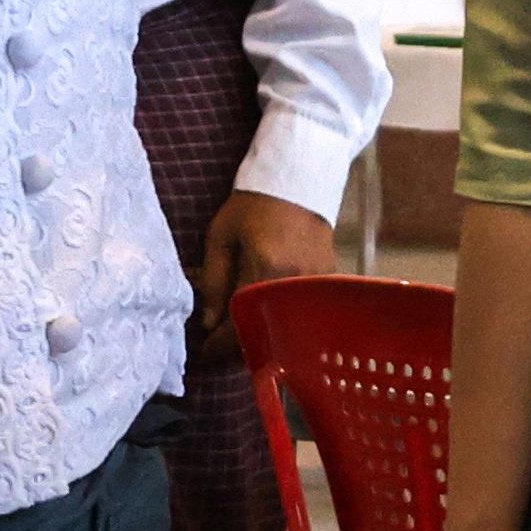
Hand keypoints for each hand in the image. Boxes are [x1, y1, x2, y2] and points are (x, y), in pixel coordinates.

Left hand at [194, 188, 342, 338]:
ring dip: (263, 331)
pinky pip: (302, 309)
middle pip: (265, 331)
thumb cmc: (251, 206)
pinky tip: (267, 311)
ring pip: (286, 324)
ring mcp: (314, 281)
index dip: (218, 345)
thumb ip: (212, 280)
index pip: (239, 325)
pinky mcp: (327, 277)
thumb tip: (208, 323)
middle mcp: (292, 282)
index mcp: (263, 270)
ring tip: (242, 328)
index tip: (204, 351)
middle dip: (240, 343)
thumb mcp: (220, 237)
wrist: (296, 179)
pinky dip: (282, 315)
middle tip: (220, 344)